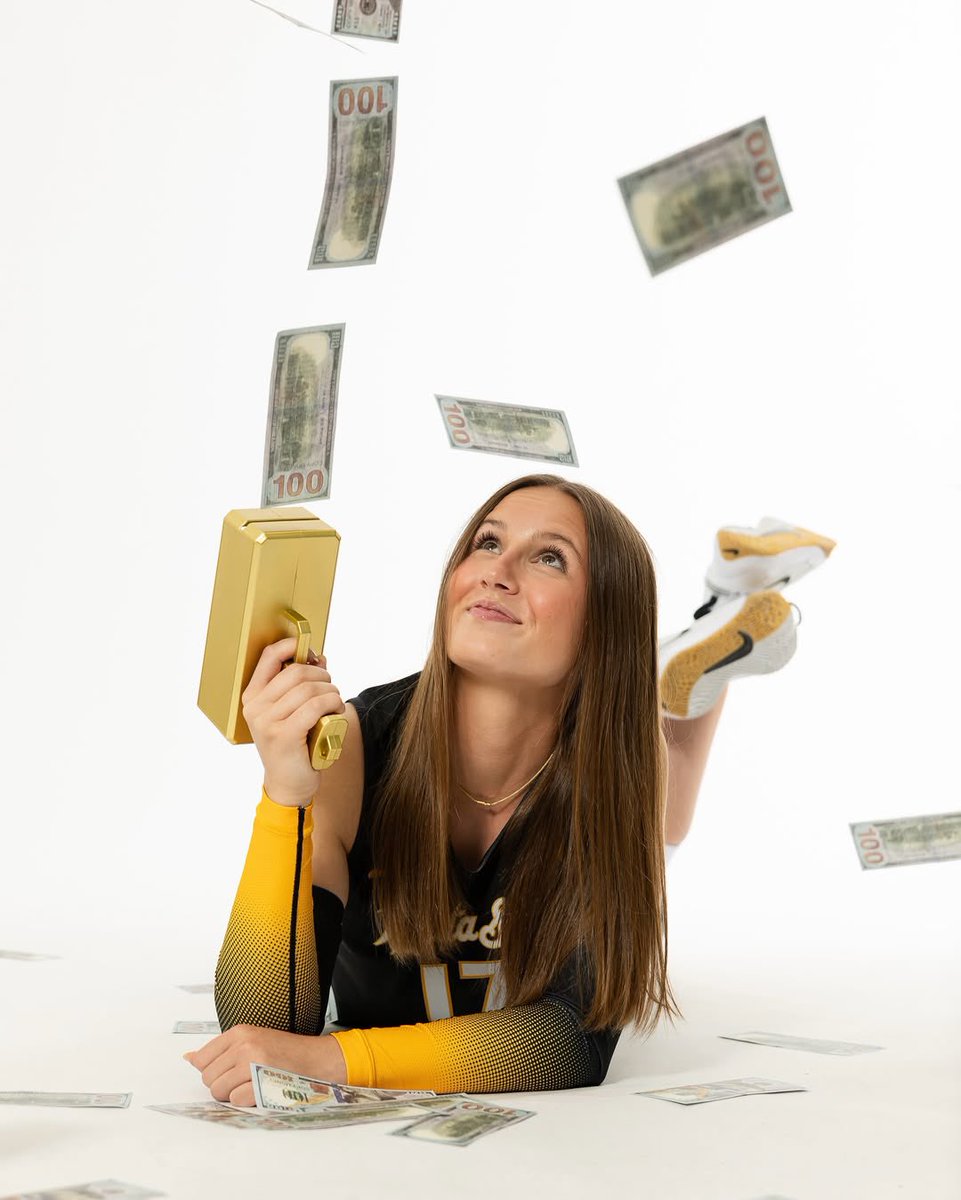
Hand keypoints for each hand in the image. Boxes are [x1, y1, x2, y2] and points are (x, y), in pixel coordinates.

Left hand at [183, 1024, 347, 1105]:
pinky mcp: (261, 1084)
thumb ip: (221, 1050)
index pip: (201, 1059)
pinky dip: (245, 1102)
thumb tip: (188, 1058)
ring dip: (232, 1094)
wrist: (316, 1060)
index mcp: (240, 1032)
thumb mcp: (252, 1039)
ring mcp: (253, 1065)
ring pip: (218, 1091)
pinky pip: (235, 1101)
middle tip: (244, 1078)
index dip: (213, 1070)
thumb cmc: (284, 1052)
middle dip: (222, 1084)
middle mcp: (244, 1046)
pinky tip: (260, 1091)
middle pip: (208, 1078)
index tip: (229, 1070)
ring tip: (252, 1084)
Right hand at [241, 638, 345, 806]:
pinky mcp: (285, 735)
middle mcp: (255, 707)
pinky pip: (315, 706)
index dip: (293, 646)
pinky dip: (332, 703)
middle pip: (296, 671)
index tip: (312, 653)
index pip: (269, 656)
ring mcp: (267, 722)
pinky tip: (336, 710)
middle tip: (331, 687)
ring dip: (331, 691)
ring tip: (335, 702)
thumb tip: (319, 657)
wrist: (288, 784)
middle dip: (322, 675)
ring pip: (309, 689)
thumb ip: (301, 684)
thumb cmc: (293, 744)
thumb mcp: (291, 711)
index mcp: (252, 697)